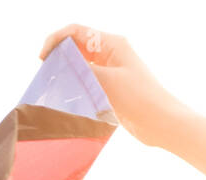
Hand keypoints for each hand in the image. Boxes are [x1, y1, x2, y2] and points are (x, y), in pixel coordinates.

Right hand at [38, 24, 186, 147]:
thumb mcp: (108, 82)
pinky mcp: (112, 88)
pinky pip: (88, 80)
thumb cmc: (141, 99)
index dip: (57, 39)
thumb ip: (84, 70)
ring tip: (53, 82)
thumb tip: (63, 64)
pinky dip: (76, 83)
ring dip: (67, 70)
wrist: (162, 123)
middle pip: (77, 45)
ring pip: (82, 63)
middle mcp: (111, 53)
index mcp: (113, 44)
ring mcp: (111, 71)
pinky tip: (67, 94)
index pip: (77, 31)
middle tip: (46, 71)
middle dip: (60, 54)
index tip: (43, 57)